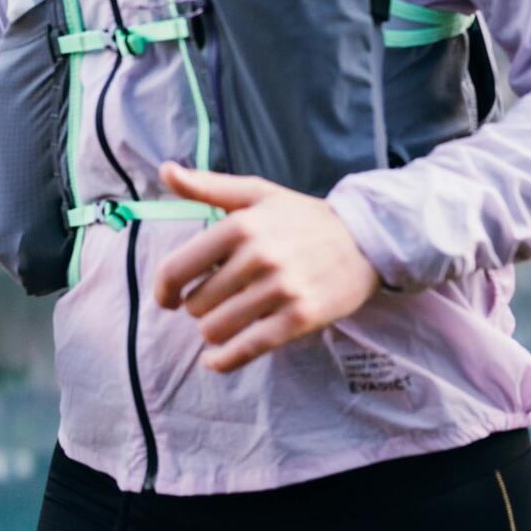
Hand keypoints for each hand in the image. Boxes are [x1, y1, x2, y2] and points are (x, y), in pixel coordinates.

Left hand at [152, 162, 380, 373]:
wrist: (367, 240)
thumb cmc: (305, 218)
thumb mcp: (258, 194)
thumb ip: (209, 186)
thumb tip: (166, 169)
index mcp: (241, 225)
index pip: (176, 269)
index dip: (164, 290)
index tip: (168, 298)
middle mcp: (259, 257)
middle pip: (196, 304)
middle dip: (201, 306)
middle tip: (222, 299)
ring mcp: (281, 289)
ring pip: (215, 330)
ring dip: (215, 330)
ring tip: (230, 319)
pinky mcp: (299, 317)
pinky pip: (246, 349)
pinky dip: (224, 360)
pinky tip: (216, 359)